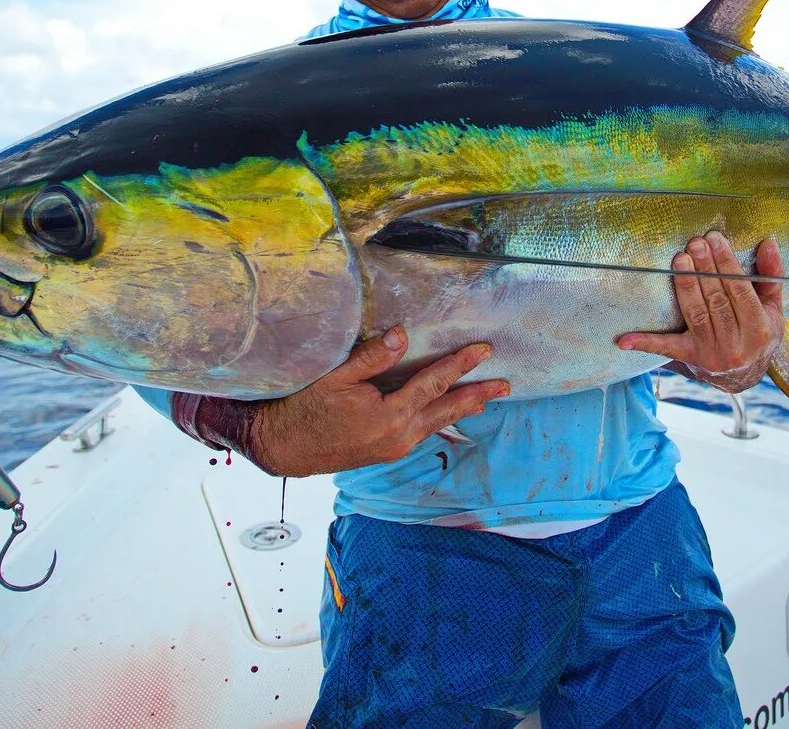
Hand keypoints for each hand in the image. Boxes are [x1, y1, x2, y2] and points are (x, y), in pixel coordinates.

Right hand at [236, 326, 507, 476]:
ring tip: (485, 399)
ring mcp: (394, 447)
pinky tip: (446, 413)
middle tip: (505, 384)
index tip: (483, 350)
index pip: (433, 383)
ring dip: (462, 409)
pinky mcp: (386, 452)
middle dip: (477, 395)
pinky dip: (441, 419)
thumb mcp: (335, 377)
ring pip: (437, 423)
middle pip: (447, 410)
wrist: (284, 448)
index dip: (460, 364)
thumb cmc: (304, 409)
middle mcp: (398, 436)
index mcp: (389, 415)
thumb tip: (402, 335)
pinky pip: (423, 431)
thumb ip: (372, 357)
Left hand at [617, 231, 783, 393]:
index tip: (715, 239)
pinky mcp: (689, 358)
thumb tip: (769, 242)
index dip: (727, 264)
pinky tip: (625, 339)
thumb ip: (772, 275)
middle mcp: (736, 345)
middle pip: (717, 301)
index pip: (741, 291)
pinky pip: (666, 349)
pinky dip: (645, 343)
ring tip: (680, 259)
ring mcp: (711, 353)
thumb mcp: (772, 308)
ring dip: (686, 285)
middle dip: (704, 269)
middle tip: (695, 242)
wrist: (744, 377)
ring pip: (695, 314)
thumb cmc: (758, 333)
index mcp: (759, 329)